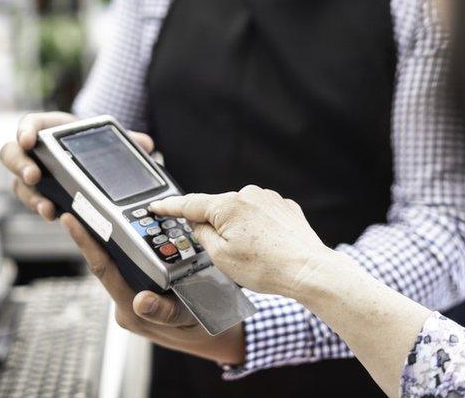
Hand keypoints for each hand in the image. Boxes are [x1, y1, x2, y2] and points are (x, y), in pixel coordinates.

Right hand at [0, 112, 153, 220]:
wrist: (92, 163)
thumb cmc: (94, 146)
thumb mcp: (110, 142)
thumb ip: (126, 141)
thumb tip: (146, 144)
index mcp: (48, 129)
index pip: (29, 123)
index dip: (25, 130)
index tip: (28, 139)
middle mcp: (34, 151)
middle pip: (11, 154)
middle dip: (20, 165)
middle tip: (34, 176)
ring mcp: (33, 173)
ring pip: (18, 183)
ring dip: (30, 195)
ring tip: (46, 206)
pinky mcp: (38, 192)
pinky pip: (32, 199)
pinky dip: (40, 206)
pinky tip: (52, 213)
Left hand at [60, 213, 245, 364]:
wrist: (210, 339)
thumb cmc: (200, 327)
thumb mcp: (189, 317)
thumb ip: (163, 312)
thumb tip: (140, 300)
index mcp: (131, 310)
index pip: (103, 270)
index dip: (85, 243)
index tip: (70, 220)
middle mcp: (125, 305)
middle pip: (106, 263)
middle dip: (94, 234)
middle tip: (84, 204)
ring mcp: (130, 301)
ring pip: (118, 264)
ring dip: (114, 240)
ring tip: (105, 212)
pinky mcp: (137, 295)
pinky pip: (130, 268)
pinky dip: (131, 250)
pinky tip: (131, 233)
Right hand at [149, 185, 333, 298]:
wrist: (307, 270)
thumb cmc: (266, 267)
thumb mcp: (220, 257)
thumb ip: (202, 235)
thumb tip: (198, 224)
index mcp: (227, 205)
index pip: (190, 204)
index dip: (170, 206)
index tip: (156, 205)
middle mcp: (248, 194)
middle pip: (218, 209)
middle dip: (215, 228)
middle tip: (224, 255)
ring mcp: (269, 198)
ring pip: (240, 213)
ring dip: (239, 230)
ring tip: (253, 257)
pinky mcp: (284, 207)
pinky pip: (260, 215)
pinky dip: (258, 230)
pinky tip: (266, 249)